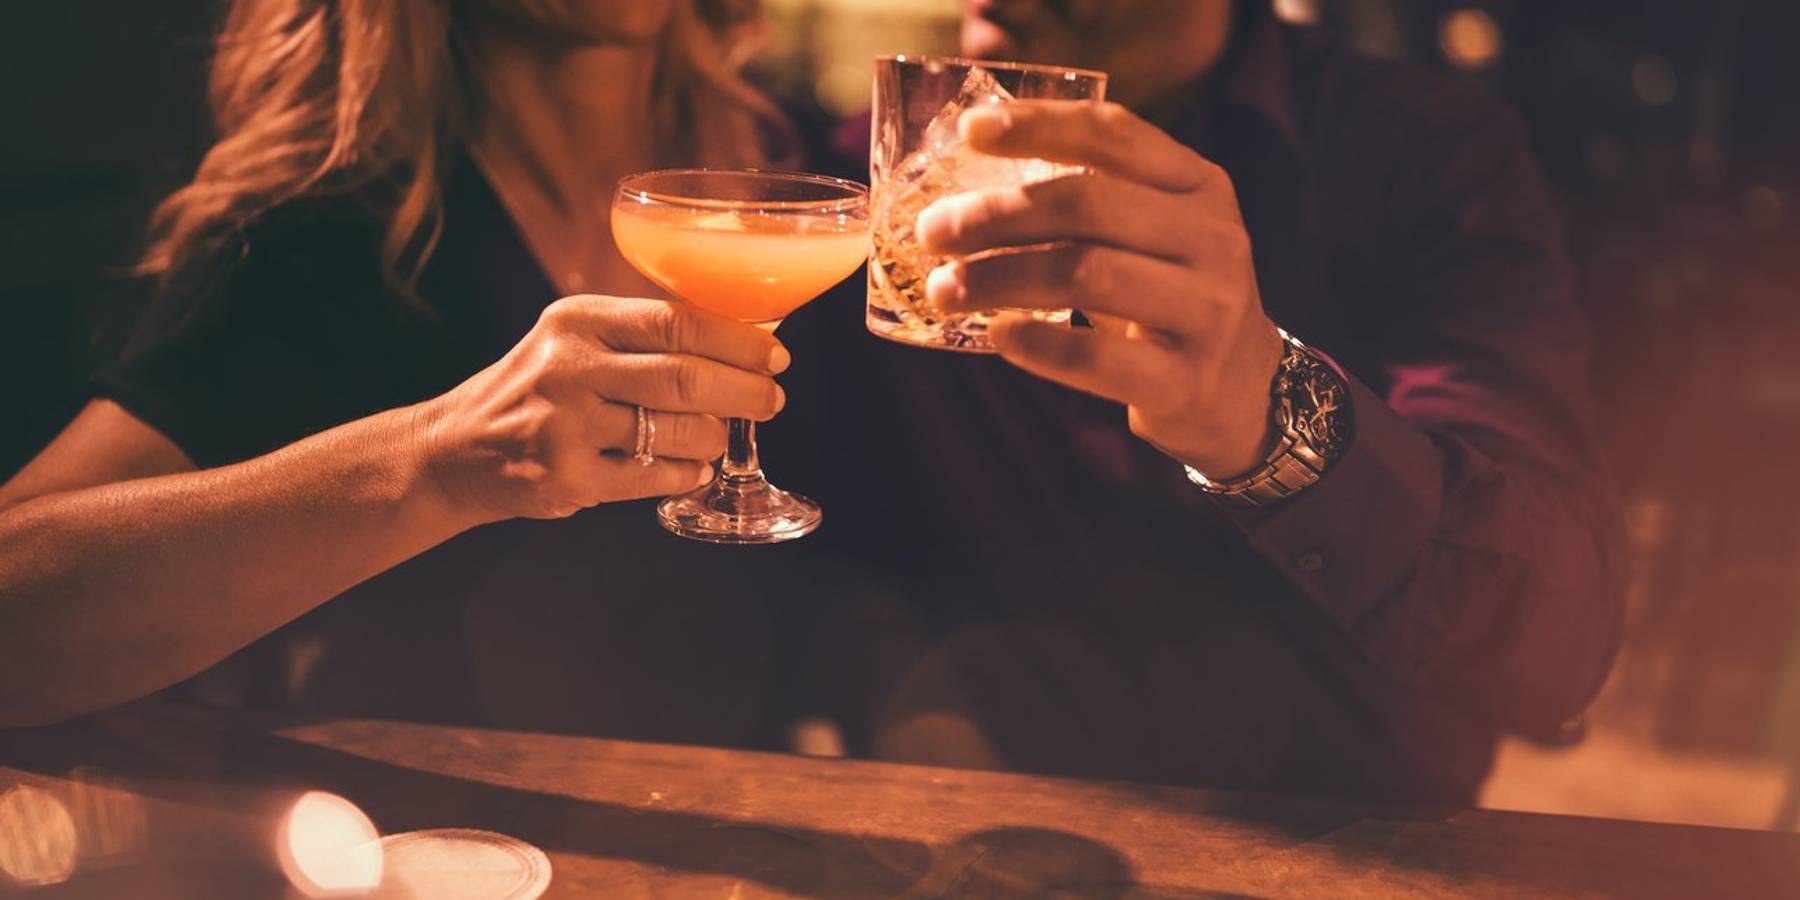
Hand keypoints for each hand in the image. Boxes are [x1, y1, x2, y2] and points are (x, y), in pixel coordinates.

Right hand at [417, 295, 787, 522]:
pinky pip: (653, 478)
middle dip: (745, 392)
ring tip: (718, 435)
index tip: (774, 356)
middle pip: (686, 378)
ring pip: (676, 433)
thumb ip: (640, 337)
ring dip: (714, 437)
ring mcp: (566, 426)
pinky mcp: (567, 478)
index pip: (677, 322)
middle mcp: (570, 367)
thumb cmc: (535, 389)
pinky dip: (685, 474)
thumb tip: (739, 342)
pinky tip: (691, 468)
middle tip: (771, 401)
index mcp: (578, 321)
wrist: (454, 450)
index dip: (738, 341)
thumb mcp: (573, 340)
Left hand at [918, 101, 1284, 477]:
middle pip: (1087, 205)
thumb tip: (966, 181)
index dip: (1038, 125)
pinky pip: (1097, 359)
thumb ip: (1090, 198)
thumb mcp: (1154, 231)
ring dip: (998, 278)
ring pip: (1085, 275)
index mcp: (1198, 185)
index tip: (970, 132)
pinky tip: (997, 335)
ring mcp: (1207, 311)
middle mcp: (1213, 238)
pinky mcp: (1185, 381)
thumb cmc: (1169, 297)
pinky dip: (1037, 346)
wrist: (1243, 390)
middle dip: (995, 214)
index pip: (1115, 135)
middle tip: (932, 232)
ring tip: (944, 289)